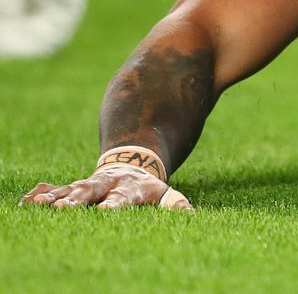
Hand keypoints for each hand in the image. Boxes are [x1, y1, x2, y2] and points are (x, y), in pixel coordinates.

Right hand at [20, 167, 191, 209]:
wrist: (132, 162)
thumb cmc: (148, 189)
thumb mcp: (164, 193)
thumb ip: (175, 204)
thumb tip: (190, 214)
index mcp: (128, 188)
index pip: (122, 198)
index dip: (114, 205)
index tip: (105, 212)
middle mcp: (105, 184)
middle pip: (90, 192)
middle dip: (76, 201)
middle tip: (62, 210)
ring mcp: (87, 184)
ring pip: (68, 190)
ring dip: (54, 197)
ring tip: (39, 205)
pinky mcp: (72, 187)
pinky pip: (54, 189)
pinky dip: (41, 194)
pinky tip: (28, 201)